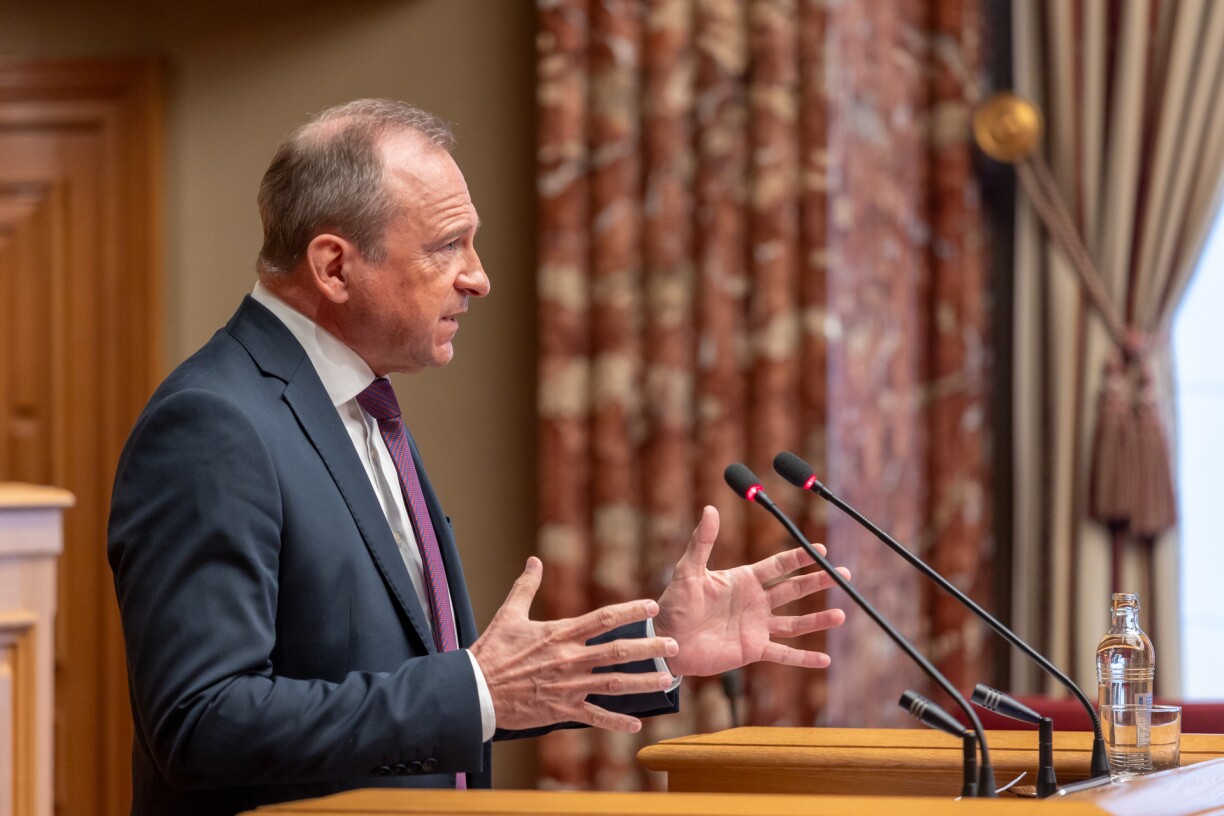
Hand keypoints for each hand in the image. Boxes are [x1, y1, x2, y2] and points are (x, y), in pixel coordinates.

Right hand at [470, 557, 677, 732]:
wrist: (474, 691)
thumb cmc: (490, 652)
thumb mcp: (509, 614)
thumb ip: (526, 587)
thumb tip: (534, 561)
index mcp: (560, 634)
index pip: (603, 619)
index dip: (630, 612)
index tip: (652, 607)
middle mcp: (570, 659)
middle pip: (618, 652)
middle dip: (649, 649)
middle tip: (674, 645)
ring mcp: (568, 686)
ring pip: (614, 684)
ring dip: (643, 683)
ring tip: (667, 680)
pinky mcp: (562, 710)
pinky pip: (595, 717)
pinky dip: (616, 722)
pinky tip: (637, 724)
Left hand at [653, 505, 847, 676]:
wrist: (667, 639)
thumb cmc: (675, 603)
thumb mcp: (688, 570)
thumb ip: (702, 541)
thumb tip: (710, 508)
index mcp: (744, 580)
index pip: (779, 566)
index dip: (800, 557)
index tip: (821, 549)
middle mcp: (755, 602)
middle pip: (794, 590)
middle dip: (818, 581)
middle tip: (843, 575)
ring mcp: (756, 626)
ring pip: (795, 623)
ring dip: (817, 620)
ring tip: (841, 615)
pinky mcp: (752, 650)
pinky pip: (783, 653)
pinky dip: (803, 658)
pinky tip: (825, 659)